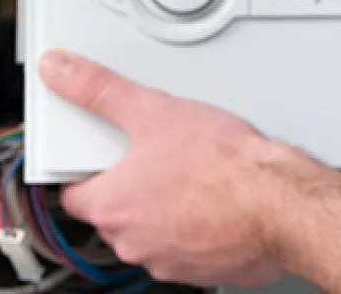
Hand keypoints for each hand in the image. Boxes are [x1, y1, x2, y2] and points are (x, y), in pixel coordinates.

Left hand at [40, 51, 294, 287]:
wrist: (279, 204)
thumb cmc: (225, 166)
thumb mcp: (154, 109)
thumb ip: (100, 89)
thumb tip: (61, 70)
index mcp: (111, 206)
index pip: (71, 192)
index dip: (85, 169)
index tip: (101, 155)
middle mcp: (131, 242)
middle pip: (112, 211)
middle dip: (130, 185)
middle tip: (158, 155)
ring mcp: (165, 261)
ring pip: (149, 231)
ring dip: (162, 208)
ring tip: (191, 174)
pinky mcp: (200, 271)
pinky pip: (184, 247)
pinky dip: (193, 227)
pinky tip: (213, 199)